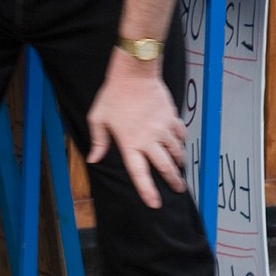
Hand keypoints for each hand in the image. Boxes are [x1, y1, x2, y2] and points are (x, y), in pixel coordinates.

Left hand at [86, 50, 186, 208]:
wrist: (135, 72)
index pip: (140, 174)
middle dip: (173, 181)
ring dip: (178, 162)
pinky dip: (181, 141)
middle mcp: (149, 139)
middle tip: (178, 190)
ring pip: (176, 151)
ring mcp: (162, 128)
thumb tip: (94, 160)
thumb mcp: (98, 119)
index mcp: (130, 144)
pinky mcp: (171, 116)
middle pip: (165, 167)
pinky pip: (180, 133)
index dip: (148, 191)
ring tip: (179, 168)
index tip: (155, 204)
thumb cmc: (113, 95)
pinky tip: (180, 144)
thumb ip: (98, 142)